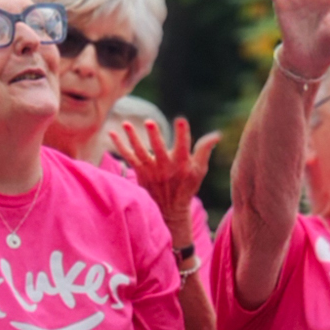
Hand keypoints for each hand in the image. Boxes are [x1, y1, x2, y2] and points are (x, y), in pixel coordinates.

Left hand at [106, 115, 219, 236]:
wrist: (170, 209)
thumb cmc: (187, 186)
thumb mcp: (200, 170)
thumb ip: (204, 150)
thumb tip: (217, 134)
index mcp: (181, 164)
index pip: (183, 146)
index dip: (182, 134)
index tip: (181, 120)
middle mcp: (165, 167)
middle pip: (159, 149)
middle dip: (155, 136)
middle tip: (150, 122)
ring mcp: (151, 170)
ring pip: (140, 152)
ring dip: (133, 137)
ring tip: (127, 124)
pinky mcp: (140, 172)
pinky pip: (128, 157)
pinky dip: (119, 146)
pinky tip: (112, 133)